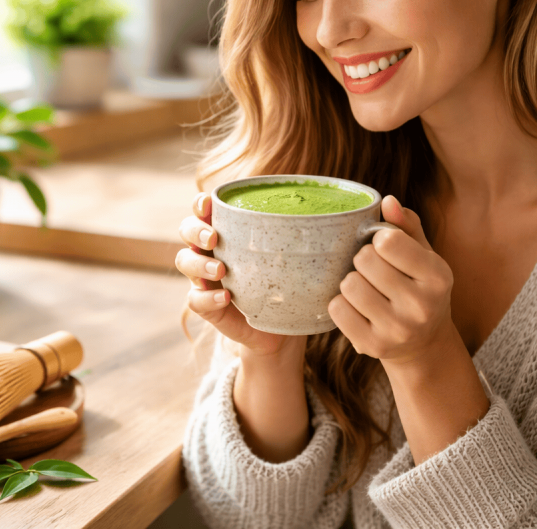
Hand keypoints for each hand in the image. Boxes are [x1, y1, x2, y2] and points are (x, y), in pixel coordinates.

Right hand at [175, 192, 297, 357]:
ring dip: (200, 263)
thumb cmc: (287, 284)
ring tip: (222, 270)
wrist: (280, 332)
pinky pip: (195, 300)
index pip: (204, 210)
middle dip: (196, 231)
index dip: (202, 205)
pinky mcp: (207, 306)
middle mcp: (210, 251)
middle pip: (186, 231)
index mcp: (227, 232)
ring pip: (184, 262)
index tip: (211, 204)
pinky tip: (226, 298)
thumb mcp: (293, 258)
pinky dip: (208, 297)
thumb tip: (352, 217)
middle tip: (214, 239)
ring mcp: (204, 279)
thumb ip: (304, 237)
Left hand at [328, 195, 455, 367]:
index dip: (378, 239)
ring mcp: (397, 330)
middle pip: (364, 261)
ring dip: (351, 281)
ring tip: (365, 287)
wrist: (424, 343)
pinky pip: (336, 309)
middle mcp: (421, 306)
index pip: (389, 241)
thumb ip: (407, 225)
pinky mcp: (372, 346)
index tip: (384, 247)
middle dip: (363, 259)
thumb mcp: (424, 255)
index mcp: (437, 277)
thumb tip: (388, 201)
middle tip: (372, 269)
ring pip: (349, 285)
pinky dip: (340, 303)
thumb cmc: (418, 287)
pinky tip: (356, 307)